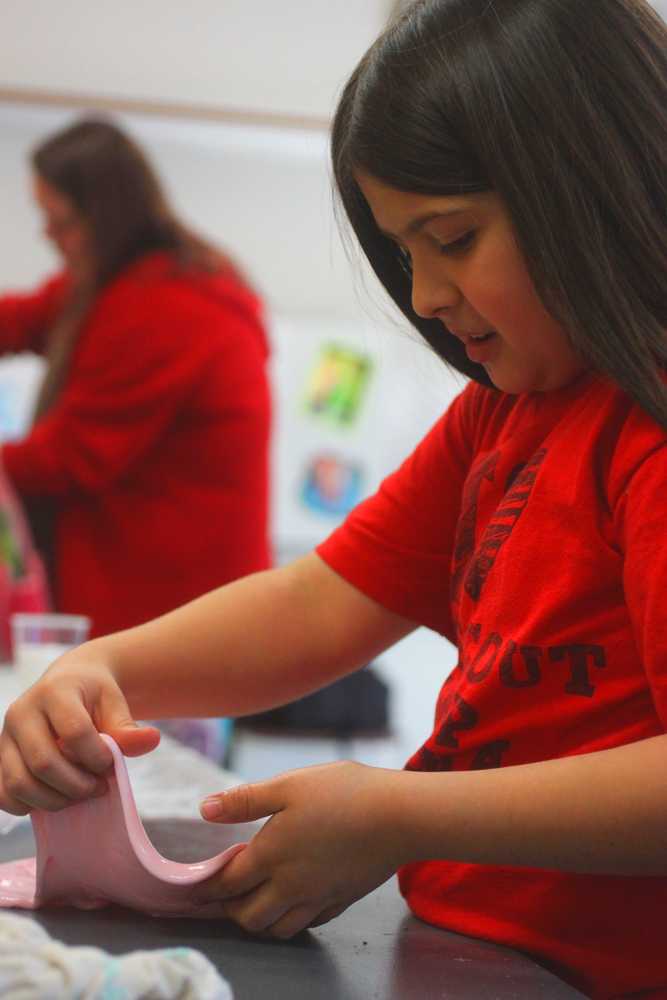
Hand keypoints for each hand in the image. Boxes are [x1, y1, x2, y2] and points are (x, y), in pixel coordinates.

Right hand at [0, 646, 158, 814]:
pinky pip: (4, 794)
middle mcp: (22, 712)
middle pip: (44, 762)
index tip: (111, 764)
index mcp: (54, 691)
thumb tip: (151, 741)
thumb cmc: (94, 694)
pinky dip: (29, 805)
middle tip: (99, 787)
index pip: (74, 732)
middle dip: (77, 785)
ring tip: (80, 793)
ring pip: (20, 783)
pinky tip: (55, 797)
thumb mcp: (114, 701)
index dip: (97, 756)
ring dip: (55, 800)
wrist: (68, 683)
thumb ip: (127, 725)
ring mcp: (5, 737)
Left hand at [196, 760, 406, 937]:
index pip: (227, 884)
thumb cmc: (344, 792)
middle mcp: (290, 886)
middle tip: (224, 891)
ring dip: (259, 919)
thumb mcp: (289, 784)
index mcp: (271, 855)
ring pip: (277, 929)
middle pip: (248, 917)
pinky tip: (293, 900)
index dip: (206, 887)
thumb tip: (204, 808)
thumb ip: (244, 800)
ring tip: (254, 898)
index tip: (193, 886)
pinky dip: (291, 919)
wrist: (400, 816)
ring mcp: (317, 898)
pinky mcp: (341, 900)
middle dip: (229, 908)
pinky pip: (307, 923)